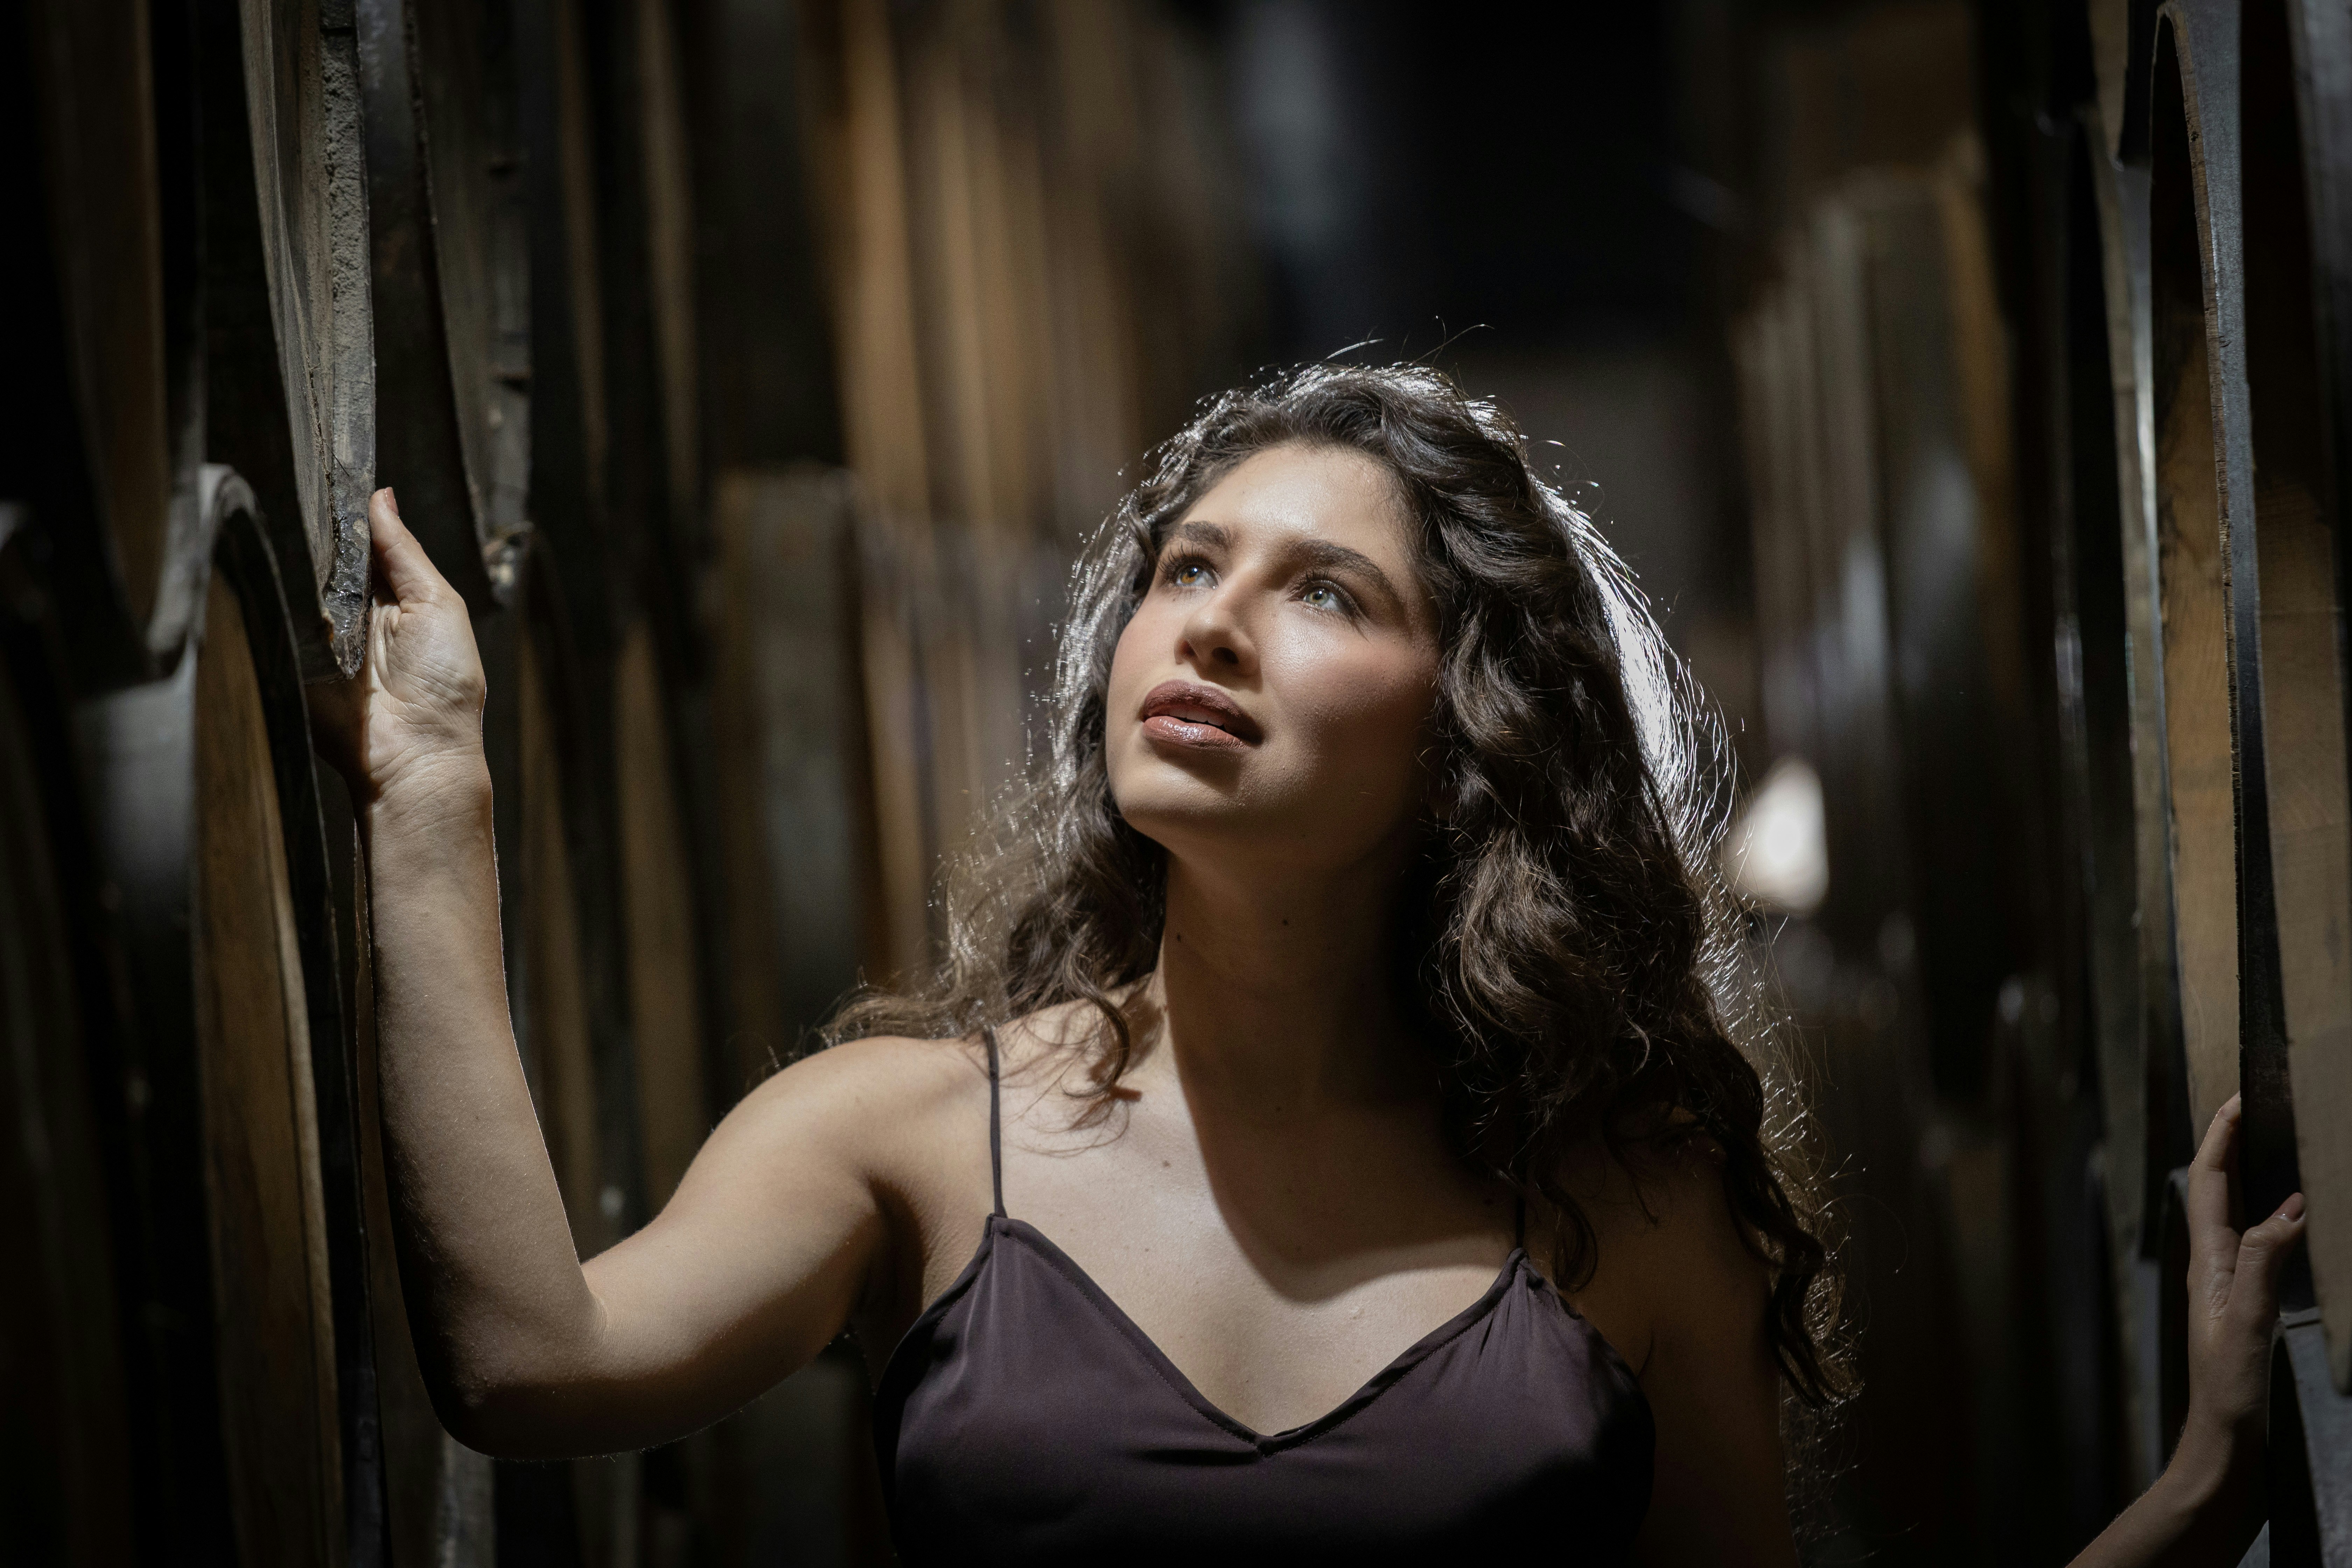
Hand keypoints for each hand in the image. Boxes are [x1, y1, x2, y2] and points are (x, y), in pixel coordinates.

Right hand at [308, 488, 488, 805]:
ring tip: (284, 524)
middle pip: (326, 558)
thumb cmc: (444, 682)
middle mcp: (355, 612)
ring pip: (297, 582)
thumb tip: (381, 496)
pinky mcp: (293, 656)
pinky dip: (277, 596)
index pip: (363, 543)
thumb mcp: (438, 603)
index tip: (331, 473)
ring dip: (295, 561)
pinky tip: (273, 568)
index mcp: (395, 596)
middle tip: (304, 493)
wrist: (414, 751)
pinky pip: (277, 616)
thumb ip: (406, 551)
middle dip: (317, 531)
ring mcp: (320, 634)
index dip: (348, 513)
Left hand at [2173, 1093, 2305, 1494]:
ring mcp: (2226, 1290)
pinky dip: (2270, 1224)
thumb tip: (2292, 1203)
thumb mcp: (2244, 1320)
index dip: (2220, 1138)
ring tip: (2276, 1151)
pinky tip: (2292, 1225)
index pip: (2207, 1182)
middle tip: (2257, 1111)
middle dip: (2231, 1147)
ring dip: (2248, 1180)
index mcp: (2207, 1263)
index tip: (2237, 1098)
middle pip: (2216, 1192)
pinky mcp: (2244, 1312)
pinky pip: (2253, 1250)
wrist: (2225, 1451)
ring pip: (2234, 1217)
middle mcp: (2212, 1269)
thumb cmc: (2227, 1394)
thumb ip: (2263, 1261)